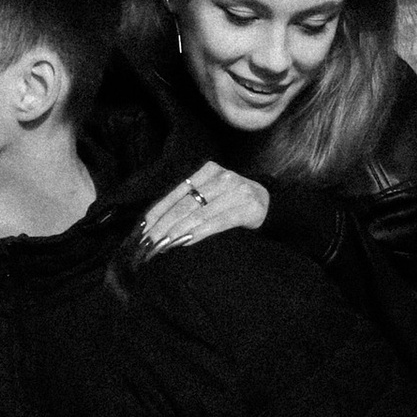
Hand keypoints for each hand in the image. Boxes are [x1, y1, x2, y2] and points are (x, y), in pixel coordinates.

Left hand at [140, 162, 270, 255]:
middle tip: (148, 243)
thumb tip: (157, 223)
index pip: (176, 193)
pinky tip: (184, 242)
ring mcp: (236, 191)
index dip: (158, 211)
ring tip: (161, 245)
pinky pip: (217, 222)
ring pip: (198, 214)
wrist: (273, 204)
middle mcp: (222, 177)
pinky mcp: (248, 208)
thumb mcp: (212, 194)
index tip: (142, 228)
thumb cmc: (235, 202)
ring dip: (177, 232)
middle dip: (163, 225)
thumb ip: (190, 202)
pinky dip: (198, 233)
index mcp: (208, 170)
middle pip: (185, 204)